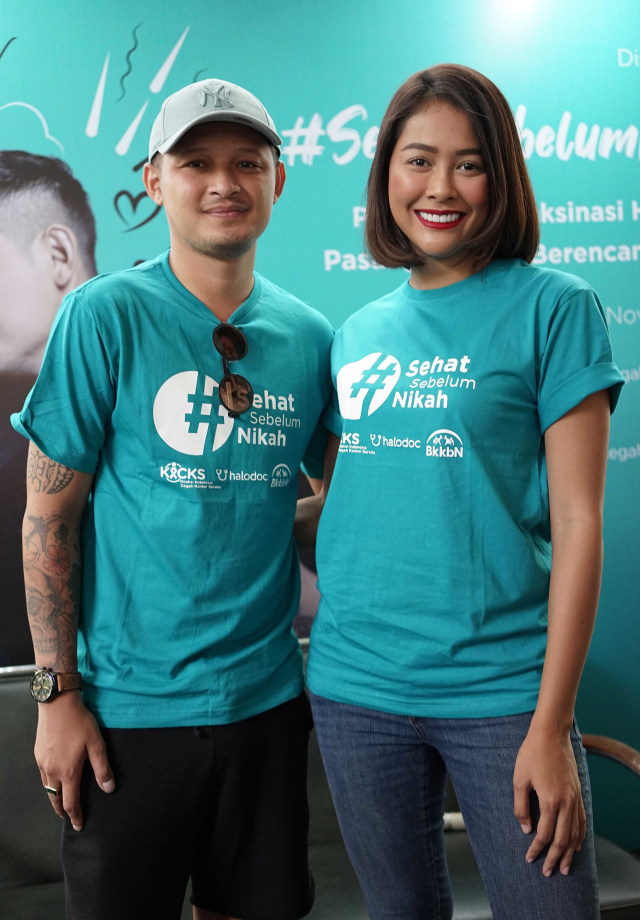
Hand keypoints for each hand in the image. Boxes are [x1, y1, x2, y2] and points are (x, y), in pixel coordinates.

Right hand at [35, 691, 114, 830]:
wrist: (57, 704)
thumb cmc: (78, 722)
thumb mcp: (96, 744)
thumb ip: (103, 768)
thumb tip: (109, 788)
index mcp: (68, 772)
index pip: (70, 803)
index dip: (75, 816)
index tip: (79, 825)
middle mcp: (52, 771)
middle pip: (55, 799)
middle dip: (62, 811)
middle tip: (68, 817)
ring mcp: (43, 763)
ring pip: (47, 788)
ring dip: (54, 798)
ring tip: (61, 801)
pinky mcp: (38, 754)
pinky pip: (42, 776)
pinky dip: (49, 784)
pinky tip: (54, 779)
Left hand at [513, 725, 584, 875]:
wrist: (551, 734)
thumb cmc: (531, 754)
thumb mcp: (519, 779)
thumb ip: (520, 806)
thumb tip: (526, 828)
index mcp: (550, 801)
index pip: (544, 835)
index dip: (536, 849)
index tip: (529, 858)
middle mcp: (566, 803)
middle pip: (562, 840)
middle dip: (555, 858)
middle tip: (548, 872)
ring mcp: (575, 798)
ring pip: (575, 833)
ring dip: (570, 852)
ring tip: (566, 867)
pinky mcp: (578, 793)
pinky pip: (582, 821)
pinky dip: (580, 836)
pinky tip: (576, 844)